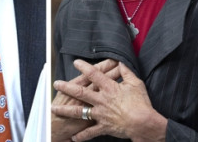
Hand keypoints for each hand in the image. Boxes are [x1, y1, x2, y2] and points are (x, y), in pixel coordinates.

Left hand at [52, 60, 167, 141]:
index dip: (84, 67)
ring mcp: (100, 114)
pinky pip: (89, 132)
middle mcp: (102, 100)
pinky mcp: (103, 127)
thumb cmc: (141, 103)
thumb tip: (121, 63)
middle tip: (57, 84)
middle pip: (80, 92)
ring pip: (79, 112)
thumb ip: (127, 72)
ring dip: (65, 110)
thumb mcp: (136, 83)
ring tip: (54, 109)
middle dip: (67, 88)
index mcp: (109, 88)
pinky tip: (74, 138)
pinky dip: (81, 136)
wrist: (143, 123)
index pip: (94, 75)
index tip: (76, 63)